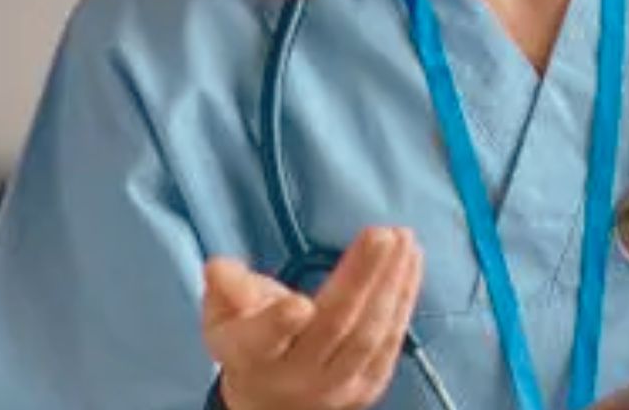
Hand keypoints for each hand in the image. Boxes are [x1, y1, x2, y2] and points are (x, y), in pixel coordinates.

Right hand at [203, 227, 423, 409]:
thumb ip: (227, 289)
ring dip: (391, 283)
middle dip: (360, 278)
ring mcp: (337, 385)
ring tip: (403, 238)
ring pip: (369, 333)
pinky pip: (391, 339)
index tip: (298, 303)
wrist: (274, 403)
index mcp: (253, 357)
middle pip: (333, 325)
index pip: (265, 341)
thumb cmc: (249, 344)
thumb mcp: (223, 317)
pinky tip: (410, 262)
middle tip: (381, 234)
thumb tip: (218, 267)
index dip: (279, 325)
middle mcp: (296, 377)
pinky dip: (403, 298)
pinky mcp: (368, 384)